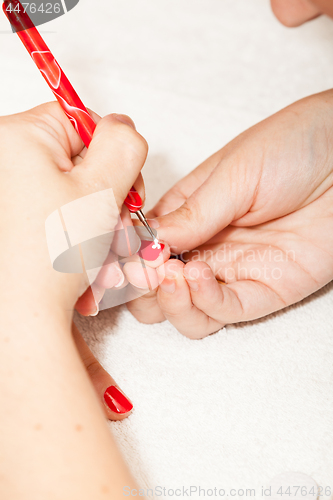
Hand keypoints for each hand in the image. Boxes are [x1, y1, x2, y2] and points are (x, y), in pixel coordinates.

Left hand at [0, 101, 150, 417]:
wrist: (18, 319)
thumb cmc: (48, 258)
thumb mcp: (102, 189)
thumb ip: (124, 144)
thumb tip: (122, 127)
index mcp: (15, 138)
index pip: (79, 122)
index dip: (110, 157)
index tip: (120, 190)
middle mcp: (1, 162)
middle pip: (74, 164)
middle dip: (105, 201)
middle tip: (114, 228)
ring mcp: (4, 195)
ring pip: (67, 197)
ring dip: (95, 228)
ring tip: (101, 260)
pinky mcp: (9, 221)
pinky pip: (51, 218)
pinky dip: (73, 240)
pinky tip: (83, 266)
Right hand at [127, 90, 332, 337]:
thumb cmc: (293, 146)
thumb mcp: (233, 172)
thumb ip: (189, 213)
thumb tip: (145, 241)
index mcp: (187, 213)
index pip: (140, 246)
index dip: (123, 257)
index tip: (112, 258)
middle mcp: (204, 247)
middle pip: (155, 288)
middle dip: (139, 287)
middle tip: (139, 270)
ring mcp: (232, 271)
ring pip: (184, 312)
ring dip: (166, 301)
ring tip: (167, 272)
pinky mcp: (265, 290)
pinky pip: (225, 313)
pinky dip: (202, 303)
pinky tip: (194, 275)